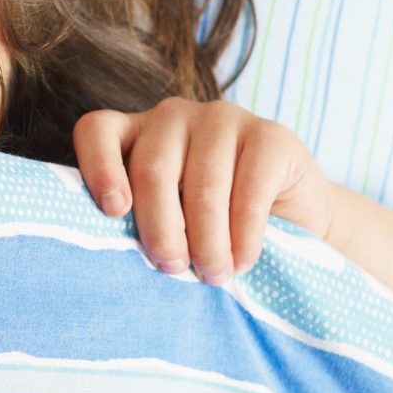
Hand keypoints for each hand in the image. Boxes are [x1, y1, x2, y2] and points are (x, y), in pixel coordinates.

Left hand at [72, 98, 335, 285]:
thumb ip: (140, 223)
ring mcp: (222, 119)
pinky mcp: (271, 135)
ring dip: (206, 240)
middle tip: (172, 269)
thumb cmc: (212, 230)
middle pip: (152, 170)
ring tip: (213, 275)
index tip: (113, 213)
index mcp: (134, 134)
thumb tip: (116, 257)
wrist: (296, 225)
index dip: (98, 168)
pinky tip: (243, 260)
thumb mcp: (168, 222)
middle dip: (161, 229)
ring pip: (202, 184)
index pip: (97, 132)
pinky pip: (249, 189)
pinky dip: (243, 234)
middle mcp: (172, 117)